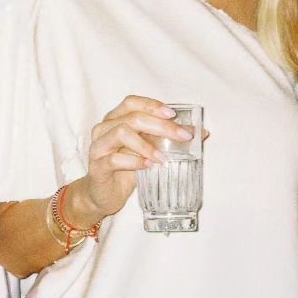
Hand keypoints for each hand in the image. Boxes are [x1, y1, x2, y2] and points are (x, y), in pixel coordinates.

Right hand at [67, 96, 191, 227]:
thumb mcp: (148, 150)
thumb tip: (200, 133)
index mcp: (115, 119)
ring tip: (163, 157)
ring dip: (147, 144)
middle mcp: (104, 129)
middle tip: (182, 136)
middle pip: (132, 117)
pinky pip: (115, 159)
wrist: (103, 194)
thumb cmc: (125, 168)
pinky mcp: (97, 166)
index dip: (152, 105)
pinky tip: (147, 166)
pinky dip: (134, 162)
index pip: (132, 102)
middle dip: (161, 126)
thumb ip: (167, 139)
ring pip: (121, 133)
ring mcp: (98, 147)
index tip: (173, 115)